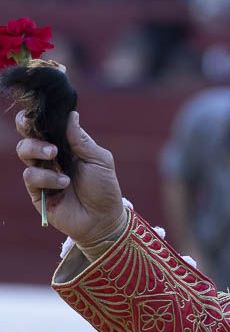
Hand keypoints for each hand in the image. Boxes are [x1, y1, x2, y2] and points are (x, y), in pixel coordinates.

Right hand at [15, 110, 125, 245]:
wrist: (103, 219)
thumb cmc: (104, 188)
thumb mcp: (99, 160)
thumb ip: (82, 140)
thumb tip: (71, 114)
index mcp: (66, 145)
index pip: (46, 125)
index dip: (38, 116)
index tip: (38, 112)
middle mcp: (50, 156)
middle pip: (28, 133)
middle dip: (27, 126)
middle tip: (38, 127)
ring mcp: (42, 172)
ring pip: (24, 150)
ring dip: (38, 150)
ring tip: (55, 156)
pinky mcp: (36, 191)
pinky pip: (31, 175)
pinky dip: (47, 177)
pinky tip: (64, 183)